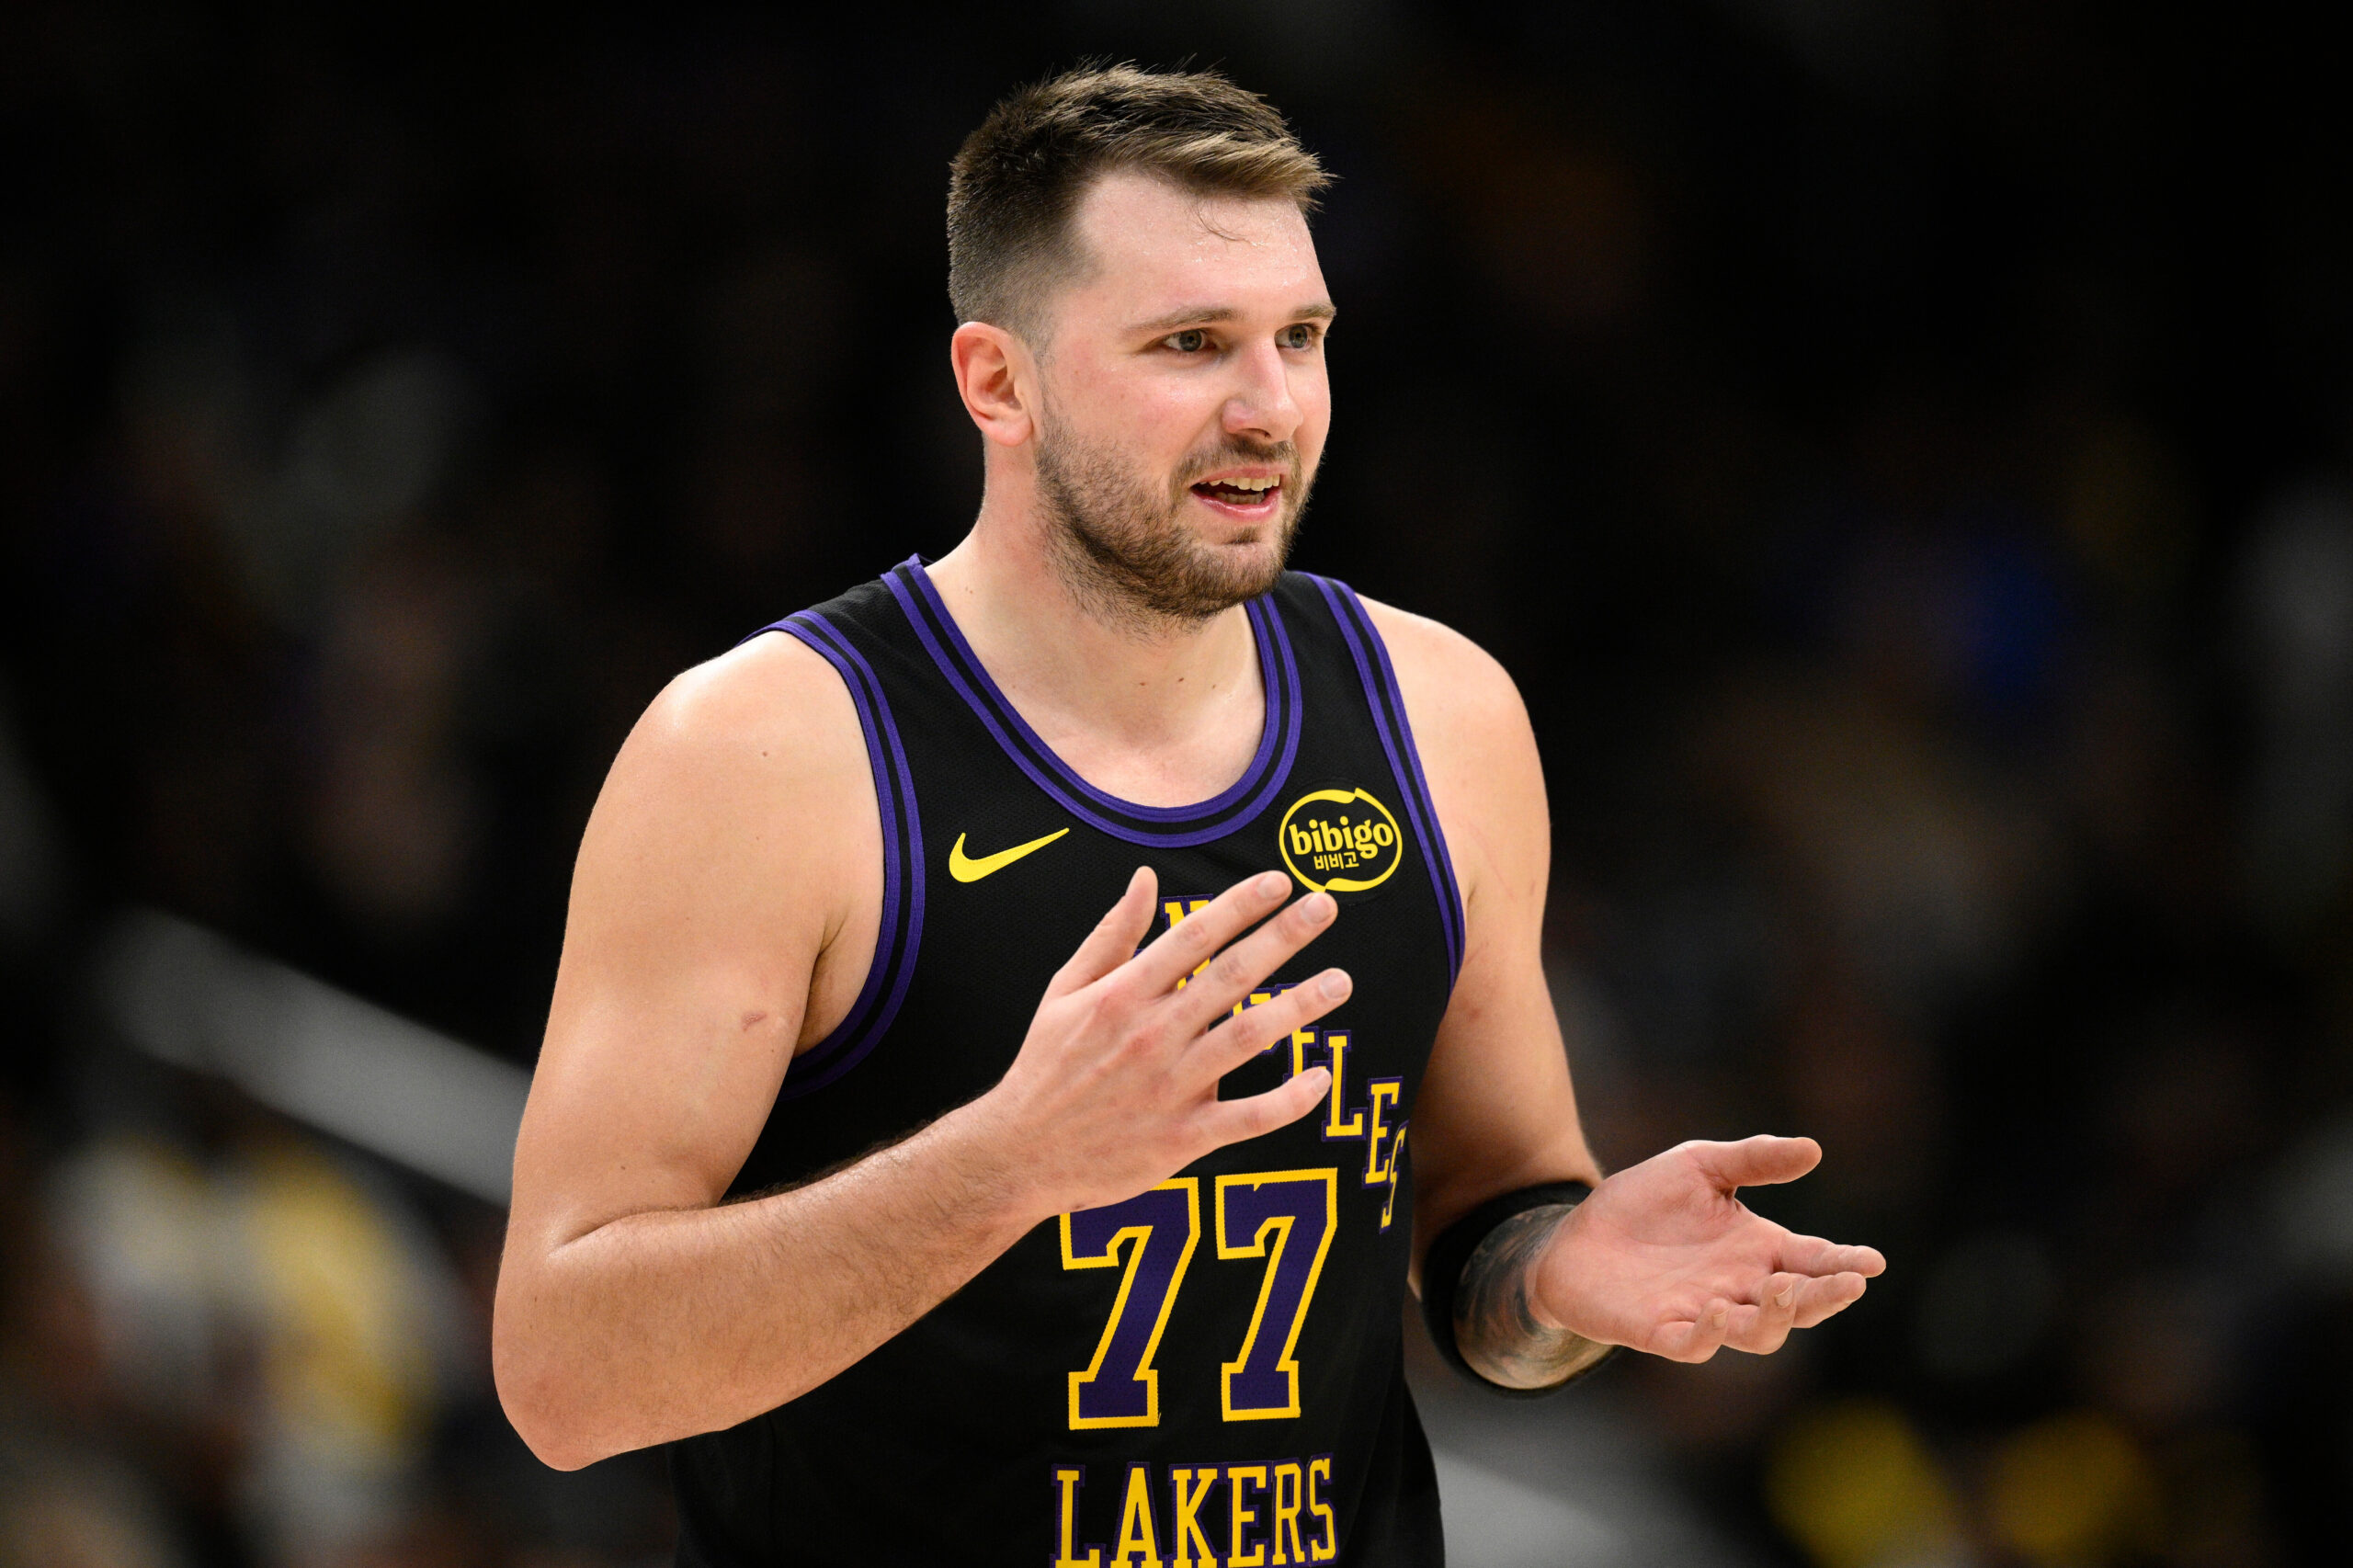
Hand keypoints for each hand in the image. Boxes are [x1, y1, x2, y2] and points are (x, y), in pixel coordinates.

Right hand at [971, 865, 1349, 1217]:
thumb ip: (1112, 934)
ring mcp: (1170, 1086)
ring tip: (1340, 981)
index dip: (1241, 904)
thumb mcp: (1066, 989)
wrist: (1020, 1153)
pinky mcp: (1182, 1138)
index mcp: (1123, 993)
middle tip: (1327, 906)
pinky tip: (1320, 1078)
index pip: (1194, 935)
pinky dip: (1289, 1100)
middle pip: (1232, 975)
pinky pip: (1248, 1117)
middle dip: (1284, 937)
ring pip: (1248, 1038)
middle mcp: (1152, 1033)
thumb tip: (1146, 877)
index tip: (1281, 881)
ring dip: (1300, 1007)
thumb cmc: (1046, 1065)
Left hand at [1534, 1136, 1884, 1361]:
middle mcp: (1740, 1287)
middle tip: (1850, 1281)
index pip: (1814, 1260)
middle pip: (1798, 1304)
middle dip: (1826, 1295)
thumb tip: (1814, 1149)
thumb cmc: (1643, 1204)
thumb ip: (1752, 1159)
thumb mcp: (1698, 1166)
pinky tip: (1719, 1307)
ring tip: (1784, 1286)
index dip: (1845, 1263)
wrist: (1573, 1234)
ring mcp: (1704, 1313)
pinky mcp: (1661, 1331)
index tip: (1874, 1261)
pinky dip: (1712, 1332)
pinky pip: (1696, 1344)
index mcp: (1757, 1249)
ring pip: (1758, 1333)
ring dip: (1778, 1315)